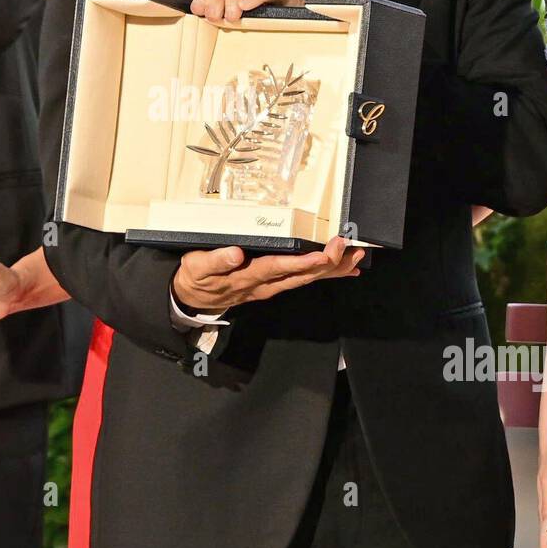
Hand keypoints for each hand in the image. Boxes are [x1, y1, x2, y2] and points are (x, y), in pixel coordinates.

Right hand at [172, 234, 363, 312]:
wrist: (190, 298)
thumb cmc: (195, 277)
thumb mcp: (196, 267)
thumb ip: (215, 261)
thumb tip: (235, 253)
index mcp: (248, 277)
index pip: (280, 268)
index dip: (304, 263)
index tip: (325, 255)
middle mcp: (265, 284)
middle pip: (302, 275)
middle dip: (329, 264)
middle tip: (351, 249)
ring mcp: (271, 286)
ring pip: (307, 279)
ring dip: (332, 269)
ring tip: (356, 258)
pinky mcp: (274, 284)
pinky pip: (303, 280)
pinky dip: (324, 274)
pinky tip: (342, 270)